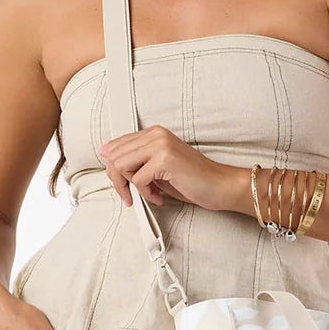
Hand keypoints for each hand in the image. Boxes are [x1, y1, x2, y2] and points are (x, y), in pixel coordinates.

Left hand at [97, 127, 242, 213]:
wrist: (219, 185)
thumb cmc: (191, 180)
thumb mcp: (158, 168)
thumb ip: (137, 162)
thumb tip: (109, 162)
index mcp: (153, 133)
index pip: (117, 145)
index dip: (112, 169)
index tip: (122, 185)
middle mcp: (155, 134)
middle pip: (114, 156)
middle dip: (118, 181)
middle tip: (130, 196)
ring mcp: (160, 145)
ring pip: (121, 166)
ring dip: (131, 187)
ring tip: (148, 195)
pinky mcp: (164, 159)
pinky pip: (138, 180)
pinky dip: (146, 194)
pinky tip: (159, 197)